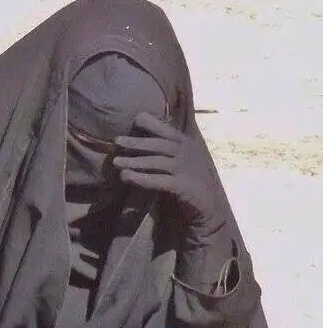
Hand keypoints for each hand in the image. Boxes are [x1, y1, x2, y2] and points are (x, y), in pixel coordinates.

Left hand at [113, 113, 224, 234]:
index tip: (136, 119)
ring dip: (134, 161)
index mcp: (187, 144)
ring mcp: (186, 169)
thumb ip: (170, 150)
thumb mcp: (185, 161)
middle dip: (137, 142)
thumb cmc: (193, 182)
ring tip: (115, 162)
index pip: (168, 130)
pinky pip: (158, 180)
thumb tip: (142, 140)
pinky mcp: (183, 186)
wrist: (210, 207)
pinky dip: (141, 178)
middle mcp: (187, 153)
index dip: (152, 123)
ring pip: (156, 161)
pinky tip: (126, 177)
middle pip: (158, 144)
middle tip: (117, 141)